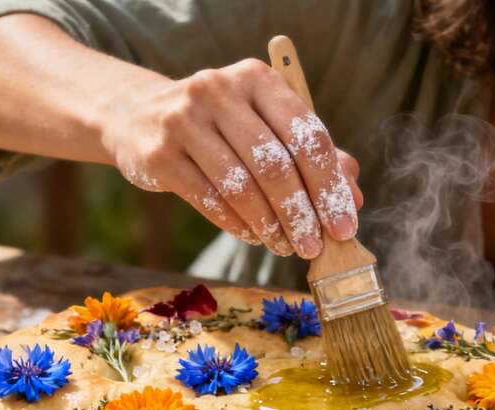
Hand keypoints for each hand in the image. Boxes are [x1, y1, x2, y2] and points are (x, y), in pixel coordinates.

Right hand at [99, 59, 361, 257]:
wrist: (139, 117)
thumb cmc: (220, 127)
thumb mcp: (266, 127)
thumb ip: (312, 157)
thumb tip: (354, 197)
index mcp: (258, 78)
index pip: (307, 135)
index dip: (330, 186)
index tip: (343, 226)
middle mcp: (220, 90)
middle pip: (275, 165)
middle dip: (300, 214)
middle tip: (313, 247)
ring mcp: (184, 120)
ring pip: (241, 187)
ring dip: (269, 226)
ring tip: (284, 245)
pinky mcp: (159, 153)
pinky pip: (209, 200)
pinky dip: (237, 225)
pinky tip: (253, 236)